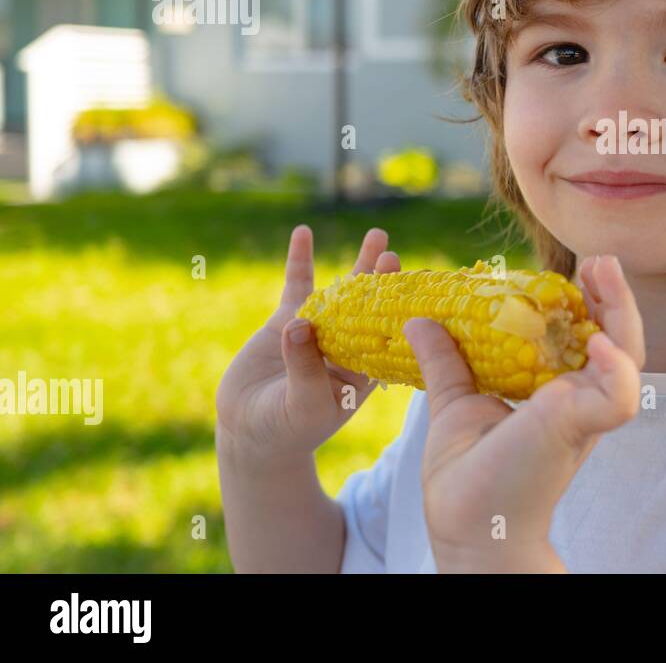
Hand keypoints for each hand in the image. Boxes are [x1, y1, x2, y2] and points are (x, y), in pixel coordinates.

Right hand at [215, 225, 398, 469]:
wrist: (250, 434)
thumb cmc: (288, 429)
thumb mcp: (303, 405)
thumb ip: (305, 368)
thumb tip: (300, 324)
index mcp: (365, 369)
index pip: (390, 334)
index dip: (402, 311)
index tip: (414, 288)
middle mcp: (349, 346)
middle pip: (374, 307)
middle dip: (387, 280)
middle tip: (394, 253)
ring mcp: (320, 331)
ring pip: (344, 291)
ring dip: (359, 263)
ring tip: (378, 234)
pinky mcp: (287, 322)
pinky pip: (297, 286)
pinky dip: (301, 259)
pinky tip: (304, 232)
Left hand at [405, 254, 644, 571]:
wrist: (465, 521)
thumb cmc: (467, 474)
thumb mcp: (456, 403)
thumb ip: (446, 362)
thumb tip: (419, 321)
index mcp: (560, 393)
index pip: (589, 335)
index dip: (591, 299)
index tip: (577, 267)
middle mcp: (581, 400)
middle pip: (619, 338)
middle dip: (614, 296)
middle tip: (600, 260)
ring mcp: (585, 414)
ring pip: (630, 358)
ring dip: (622, 314)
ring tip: (603, 275)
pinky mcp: (581, 429)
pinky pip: (617, 396)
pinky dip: (614, 368)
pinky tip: (597, 343)